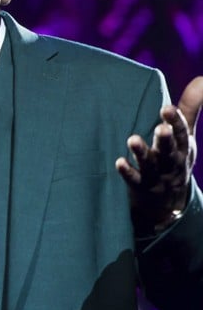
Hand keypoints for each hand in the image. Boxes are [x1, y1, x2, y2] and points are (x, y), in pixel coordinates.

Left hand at [117, 76, 202, 232]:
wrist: (167, 202)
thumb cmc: (173, 157)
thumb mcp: (185, 134)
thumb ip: (190, 107)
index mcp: (183, 146)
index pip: (182, 132)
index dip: (175, 120)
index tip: (166, 108)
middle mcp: (172, 162)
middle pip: (170, 150)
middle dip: (165, 139)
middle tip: (160, 128)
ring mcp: (157, 176)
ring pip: (151, 165)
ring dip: (142, 153)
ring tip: (132, 139)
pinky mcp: (141, 187)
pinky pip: (135, 180)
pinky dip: (127, 172)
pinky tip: (118, 162)